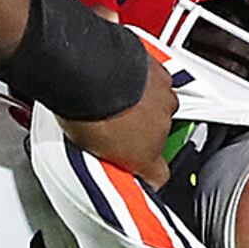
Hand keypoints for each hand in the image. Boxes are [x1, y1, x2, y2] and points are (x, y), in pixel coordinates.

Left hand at [62, 59, 178, 185]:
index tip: (135, 167)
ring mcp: (163, 100)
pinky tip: (125, 80)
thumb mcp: (87, 146)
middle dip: (139, 133)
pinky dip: (145, 83)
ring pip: (159, 109)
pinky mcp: (160, 74)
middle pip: (157, 138)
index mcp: (144, 155)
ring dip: (143, 107)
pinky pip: (158, 83)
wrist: (89, 70)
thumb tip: (99, 153)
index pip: (158, 176)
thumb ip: (104, 153)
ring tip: (117, 100)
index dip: (147, 173)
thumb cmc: (85, 108)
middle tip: (115, 125)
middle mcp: (160, 129)